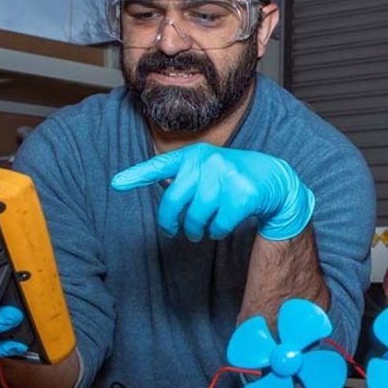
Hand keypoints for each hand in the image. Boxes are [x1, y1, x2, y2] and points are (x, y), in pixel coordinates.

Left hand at [110, 143, 315, 241]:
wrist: (272, 178)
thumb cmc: (230, 177)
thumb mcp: (207, 170)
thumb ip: (184, 178)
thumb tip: (163, 186)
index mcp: (194, 155)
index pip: (159, 166)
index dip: (136, 175)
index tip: (115, 183)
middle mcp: (208, 162)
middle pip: (174, 202)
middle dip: (171, 222)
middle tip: (174, 231)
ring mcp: (226, 177)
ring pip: (196, 217)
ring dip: (196, 229)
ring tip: (200, 230)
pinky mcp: (242, 195)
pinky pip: (217, 225)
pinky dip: (217, 231)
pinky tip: (222, 226)